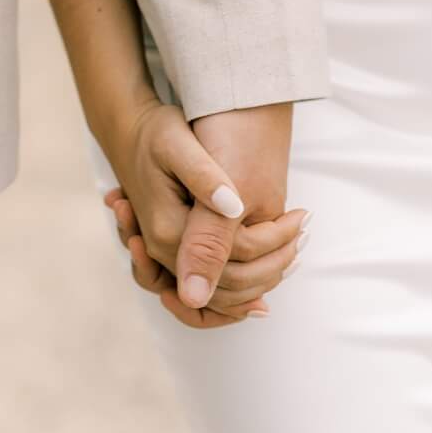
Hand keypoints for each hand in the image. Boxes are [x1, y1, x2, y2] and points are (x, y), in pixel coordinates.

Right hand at [107, 101, 304, 328]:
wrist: (129, 137)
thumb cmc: (156, 136)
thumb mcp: (179, 148)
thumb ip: (205, 181)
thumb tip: (235, 208)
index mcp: (167, 230)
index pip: (233, 258)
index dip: (273, 242)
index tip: (299, 215)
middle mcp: (162, 253)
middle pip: (228, 286)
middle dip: (272, 266)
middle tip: (302, 235)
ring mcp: (163, 258)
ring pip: (218, 296)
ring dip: (258, 283)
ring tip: (292, 254)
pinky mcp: (171, 255)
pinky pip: (205, 292)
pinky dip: (234, 295)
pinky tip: (263, 282)